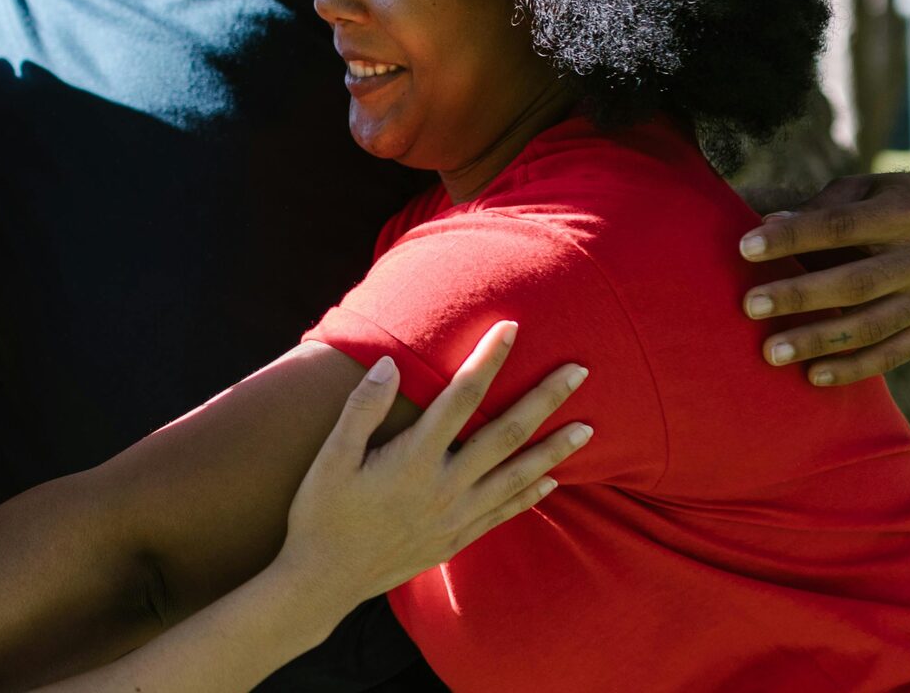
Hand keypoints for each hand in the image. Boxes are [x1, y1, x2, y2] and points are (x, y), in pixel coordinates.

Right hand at [281, 321, 589, 603]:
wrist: (322, 581)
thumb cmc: (321, 513)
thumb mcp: (331, 458)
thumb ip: (362, 408)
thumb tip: (391, 364)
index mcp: (414, 458)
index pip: (461, 396)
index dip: (488, 359)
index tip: (511, 327)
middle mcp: (444, 486)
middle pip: (507, 433)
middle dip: (546, 398)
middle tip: (580, 370)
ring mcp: (455, 516)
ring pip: (518, 475)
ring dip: (555, 449)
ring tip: (588, 427)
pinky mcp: (455, 539)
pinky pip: (504, 512)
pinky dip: (531, 493)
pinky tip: (552, 480)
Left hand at [739, 172, 909, 386]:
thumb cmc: (884, 204)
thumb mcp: (858, 191)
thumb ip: (816, 210)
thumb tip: (766, 223)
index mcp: (908, 210)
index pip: (840, 225)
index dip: (792, 238)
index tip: (744, 248)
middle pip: (857, 283)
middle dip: (800, 296)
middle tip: (750, 306)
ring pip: (872, 325)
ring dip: (818, 341)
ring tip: (771, 352)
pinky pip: (893, 355)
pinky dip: (852, 368)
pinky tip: (812, 375)